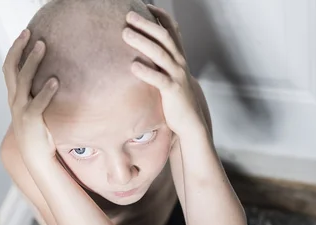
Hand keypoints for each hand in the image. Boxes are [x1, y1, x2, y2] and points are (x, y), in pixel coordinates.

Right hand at [3, 29, 59, 164]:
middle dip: (19, 49)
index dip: (14, 50)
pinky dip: (46, 91)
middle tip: (30, 34)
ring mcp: (21, 110)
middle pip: (12, 69)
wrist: (36, 156)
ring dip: (32, 62)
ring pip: (23, 81)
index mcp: (14, 97)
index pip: (9, 68)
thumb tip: (48, 76)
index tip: (24, 34)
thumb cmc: (38, 132)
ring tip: (43, 47)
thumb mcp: (34, 109)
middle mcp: (14, 101)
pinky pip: (38, 103)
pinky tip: (54, 81)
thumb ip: (35, 94)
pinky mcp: (31, 120)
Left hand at [123, 5, 203, 133]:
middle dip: (146, 24)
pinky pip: (159, 79)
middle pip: (163, 37)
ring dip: (142, 42)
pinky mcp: (172, 91)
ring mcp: (177, 76)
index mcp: (179, 57)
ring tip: (125, 33)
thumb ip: (160, 63)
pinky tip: (133, 66)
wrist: (190, 121)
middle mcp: (179, 63)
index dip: (160, 16)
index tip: (146, 6)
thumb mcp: (170, 76)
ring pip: (160, 54)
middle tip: (129, 15)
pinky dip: (146, 72)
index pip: (172, 30)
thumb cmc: (175, 98)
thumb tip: (143, 52)